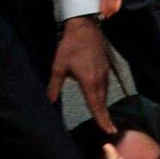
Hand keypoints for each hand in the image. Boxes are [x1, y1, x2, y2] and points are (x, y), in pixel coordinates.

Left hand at [48, 17, 114, 131]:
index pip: (96, 106)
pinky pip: (105, 86)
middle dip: (106, 117)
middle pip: (103, 103)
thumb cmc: (70, 46)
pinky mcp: (106, 68)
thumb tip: (49, 102)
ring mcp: (104, 74)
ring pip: (104, 95)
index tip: (109, 131)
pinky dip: (103, 95)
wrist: (84, 27)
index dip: (102, 120)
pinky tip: (100, 98)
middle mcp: (100, 80)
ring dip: (104, 107)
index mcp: (89, 82)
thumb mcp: (58, 67)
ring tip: (105, 118)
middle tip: (110, 131)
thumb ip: (54, 87)